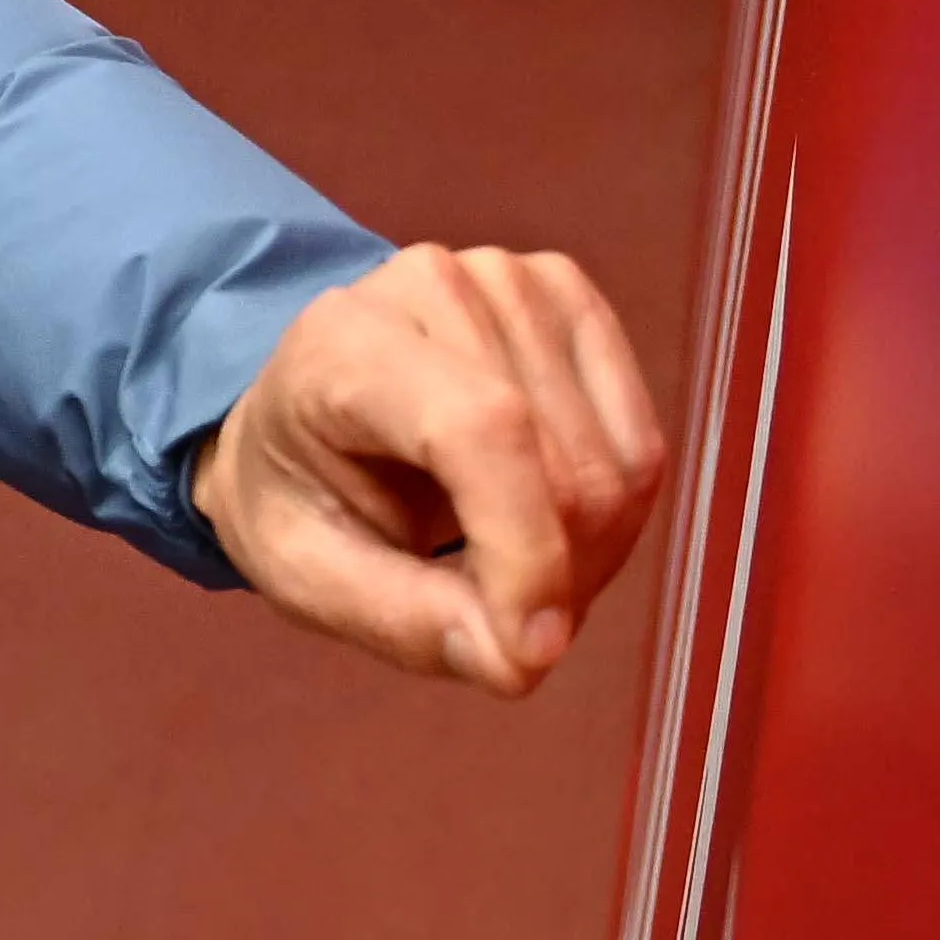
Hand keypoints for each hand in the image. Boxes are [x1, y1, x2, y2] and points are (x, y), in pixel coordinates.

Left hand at [196, 245, 672, 692]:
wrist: (303, 405)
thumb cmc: (297, 488)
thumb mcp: (304, 574)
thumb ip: (403, 620)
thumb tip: (522, 658)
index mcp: (347, 343)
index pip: (482, 428)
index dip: (526, 549)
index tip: (531, 651)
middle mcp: (439, 287)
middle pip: (568, 466)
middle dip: (552, 580)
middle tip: (499, 625)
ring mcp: (516, 281)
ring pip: (619, 467)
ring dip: (586, 558)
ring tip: (508, 572)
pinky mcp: (571, 299)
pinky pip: (641, 445)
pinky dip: (614, 518)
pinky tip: (545, 527)